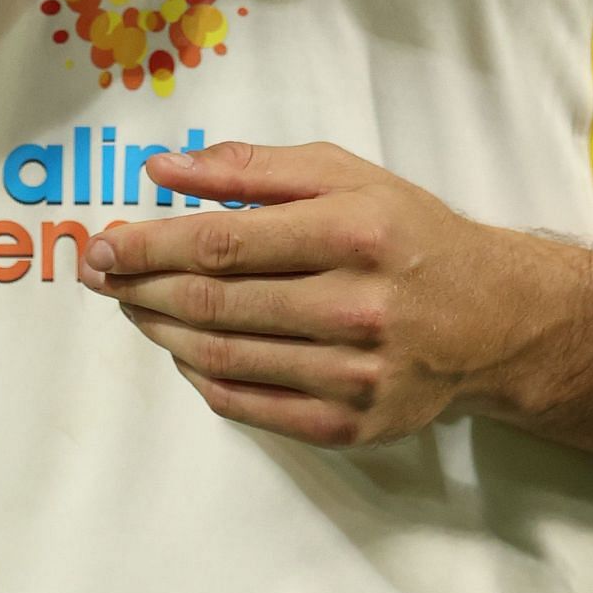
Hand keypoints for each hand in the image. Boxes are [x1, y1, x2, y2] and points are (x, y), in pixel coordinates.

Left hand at [78, 139, 543, 448]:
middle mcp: (357, 304)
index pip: (223, 240)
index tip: (102, 244)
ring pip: (223, 356)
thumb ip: (251, 168)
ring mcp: (354, 373)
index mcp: (353, 230)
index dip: (150, 245)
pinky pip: (249, 405)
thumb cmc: (407, 233)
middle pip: (215, 302)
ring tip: (134, 308)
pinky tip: (183, 352)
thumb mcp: (343, 174)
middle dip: (141, 288)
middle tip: (99, 275)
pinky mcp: (352, 424)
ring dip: (161, 332)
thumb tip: (163, 170)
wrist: (493, 317)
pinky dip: (202, 378)